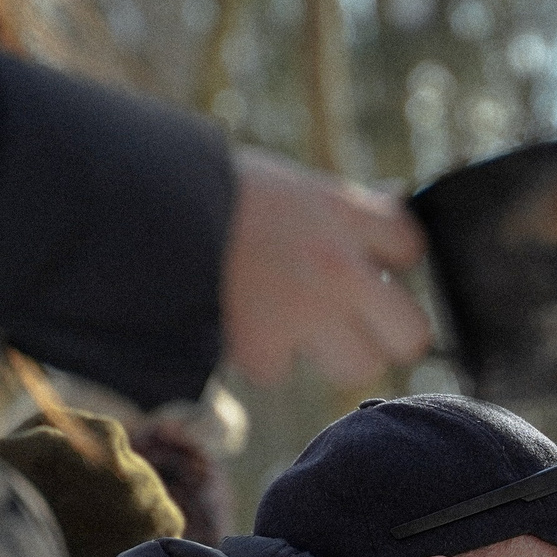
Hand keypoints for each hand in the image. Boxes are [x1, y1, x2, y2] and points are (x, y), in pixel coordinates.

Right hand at [220, 148, 432, 387]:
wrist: (145, 208)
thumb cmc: (212, 191)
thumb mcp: (288, 184)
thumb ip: (335, 211)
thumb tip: (383, 212)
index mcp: (344, 212)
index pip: (412, 248)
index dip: (392, 261)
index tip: (371, 264)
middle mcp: (340, 267)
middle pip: (410, 334)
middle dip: (387, 333)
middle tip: (357, 324)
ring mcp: (306, 312)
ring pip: (360, 367)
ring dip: (332, 356)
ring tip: (299, 332)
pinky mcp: (263, 346)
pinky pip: (279, 371)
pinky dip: (260, 359)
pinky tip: (241, 327)